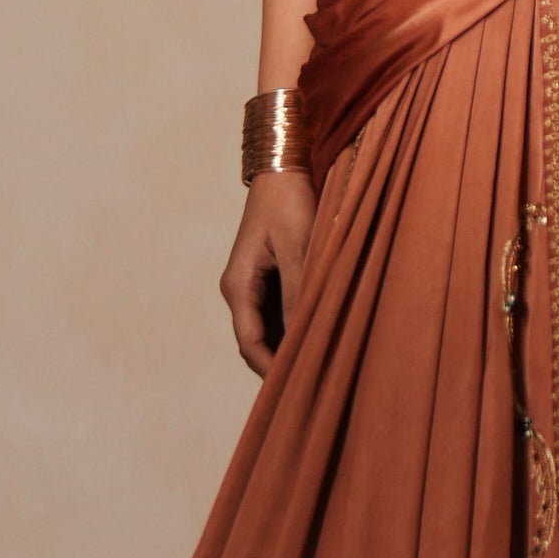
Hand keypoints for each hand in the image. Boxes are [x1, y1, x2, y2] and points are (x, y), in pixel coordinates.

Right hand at [221, 167, 317, 374]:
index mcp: (238, 285)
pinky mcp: (268, 278)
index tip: (297, 387)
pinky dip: (295, 327)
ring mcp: (252, 285)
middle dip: (279, 364)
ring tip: (319, 366)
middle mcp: (240, 290)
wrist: (284, 170)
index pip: (249, 342)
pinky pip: (278, 313)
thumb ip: (299, 293)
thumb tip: (304, 336)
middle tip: (313, 386)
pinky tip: (318, 336)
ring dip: (288, 347)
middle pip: (255, 342)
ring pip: (268, 330)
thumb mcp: (298, 249)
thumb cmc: (289, 204)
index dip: (271, 369)